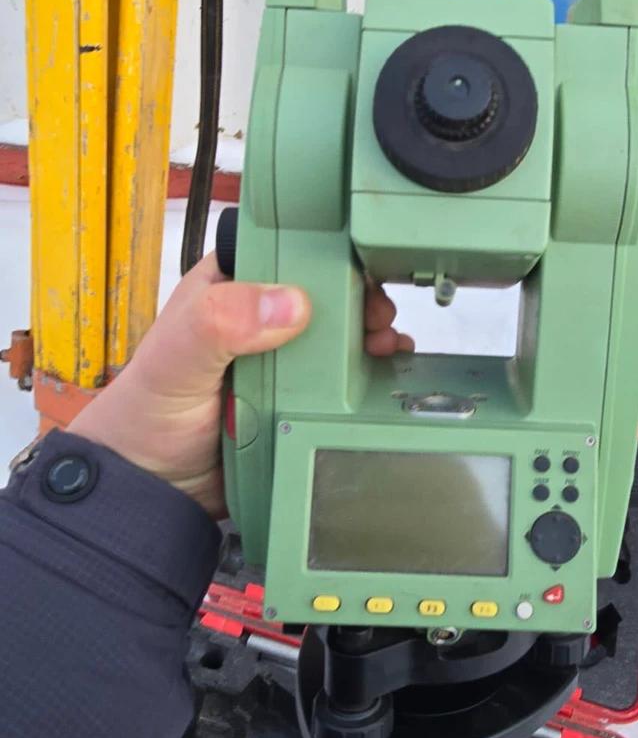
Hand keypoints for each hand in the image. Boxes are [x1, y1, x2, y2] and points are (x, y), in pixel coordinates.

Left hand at [69, 253, 412, 518]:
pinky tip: (387, 371)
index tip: (361, 268)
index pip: (286, 250)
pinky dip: (369, 376)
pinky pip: (343, 382)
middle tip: (379, 314)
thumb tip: (289, 303)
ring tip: (387, 343)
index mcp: (232, 285)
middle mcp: (262, 316)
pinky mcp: (303, 400)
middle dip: (361, 298)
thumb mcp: (178, 355)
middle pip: (326, 292)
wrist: (155, 487)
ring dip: (370, 335)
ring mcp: (287, 359)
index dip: (329, 254)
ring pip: (340, 336)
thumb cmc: (149, 411)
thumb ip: (221, 321)